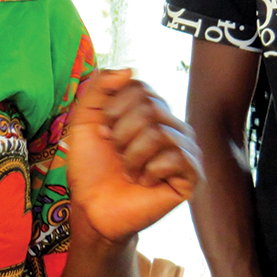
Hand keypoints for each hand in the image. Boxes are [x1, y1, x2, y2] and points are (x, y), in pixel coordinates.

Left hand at [67, 69, 202, 241]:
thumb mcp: (84, 120)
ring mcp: (184, 149)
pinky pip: (176, 157)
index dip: (113, 110)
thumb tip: (130, 69)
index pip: (139, 87)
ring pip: (159, 132)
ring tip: (129, 170)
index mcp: (149, 109)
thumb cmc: (90, 166)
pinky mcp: (191, 175)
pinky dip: (149, 170)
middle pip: (149, 107)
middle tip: (117, 154)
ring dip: (132, 155)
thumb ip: (100, 88)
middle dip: (121, 134)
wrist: (93, 207)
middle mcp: (171, 124)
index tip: (105, 132)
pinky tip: (144, 181)